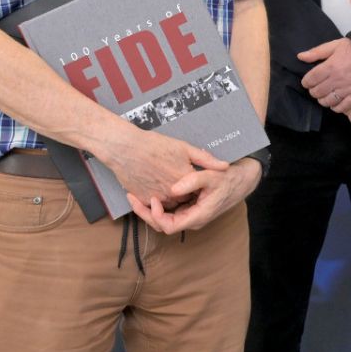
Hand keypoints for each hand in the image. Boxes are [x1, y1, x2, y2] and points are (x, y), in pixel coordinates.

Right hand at [103, 127, 227, 207]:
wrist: (125, 148)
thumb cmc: (154, 145)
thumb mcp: (184, 148)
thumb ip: (206, 159)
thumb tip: (225, 166)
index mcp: (184, 180)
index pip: (197, 192)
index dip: (196, 187)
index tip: (195, 181)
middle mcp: (171, 194)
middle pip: (183, 200)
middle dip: (183, 193)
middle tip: (175, 179)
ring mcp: (155, 199)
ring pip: (168, 205)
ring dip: (169, 198)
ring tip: (163, 180)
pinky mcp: (141, 200)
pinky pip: (152, 206)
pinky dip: (154, 199)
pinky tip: (153, 184)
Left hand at [128, 157, 261, 233]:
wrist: (242, 180)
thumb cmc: (228, 178)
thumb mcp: (212, 175)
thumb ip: (193, 180)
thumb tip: (172, 189)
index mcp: (197, 216)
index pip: (169, 226)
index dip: (157, 216)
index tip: (153, 198)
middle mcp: (192, 219)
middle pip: (162, 225)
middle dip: (146, 214)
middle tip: (132, 197)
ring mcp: (191, 215)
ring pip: (165, 220)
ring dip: (150, 210)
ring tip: (136, 195)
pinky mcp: (190, 209)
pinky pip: (170, 212)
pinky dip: (159, 205)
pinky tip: (150, 193)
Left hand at [297, 36, 350, 112]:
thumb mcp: (336, 45)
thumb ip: (317, 51)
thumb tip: (300, 57)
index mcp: (331, 66)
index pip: (310, 79)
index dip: (306, 82)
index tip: (308, 81)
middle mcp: (338, 79)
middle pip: (317, 92)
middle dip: (313, 91)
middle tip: (316, 88)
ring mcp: (348, 89)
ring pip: (327, 101)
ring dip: (323, 99)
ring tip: (325, 94)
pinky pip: (341, 107)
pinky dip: (335, 107)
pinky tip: (335, 101)